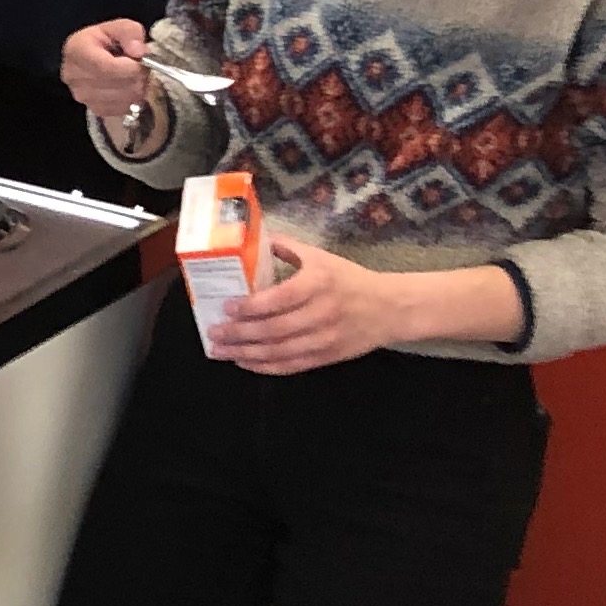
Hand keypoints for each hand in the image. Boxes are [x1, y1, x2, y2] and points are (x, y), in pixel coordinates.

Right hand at [59, 17, 154, 119]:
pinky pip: (121, 109)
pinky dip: (131, 100)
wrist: (92, 56)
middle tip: (141, 67)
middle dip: (136, 77)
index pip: (106, 68)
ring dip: (136, 89)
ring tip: (135, 77)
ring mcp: (82, 96)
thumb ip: (130, 32)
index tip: (141, 62)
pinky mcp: (93, 109)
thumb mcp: (119, 27)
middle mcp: (74, 77)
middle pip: (116, 85)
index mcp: (77, 51)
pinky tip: (129, 88)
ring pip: (122, 99)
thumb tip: (139, 52)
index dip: (130, 68)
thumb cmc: (105, 40)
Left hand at [210, 237, 416, 374]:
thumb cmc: (350, 279)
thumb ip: (286, 247)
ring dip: (245, 353)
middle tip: (213, 332)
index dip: (250, 306)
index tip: (226, 306)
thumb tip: (251, 238)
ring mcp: (324, 339)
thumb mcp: (321, 257)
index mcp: (318, 284)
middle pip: (273, 329)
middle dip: (238, 333)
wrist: (391, 308)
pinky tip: (244, 362)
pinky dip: (265, 367)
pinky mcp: (327, 357)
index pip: (279, 299)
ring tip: (220, 351)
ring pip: (279, 351)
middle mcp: (321, 313)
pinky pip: (291, 366)